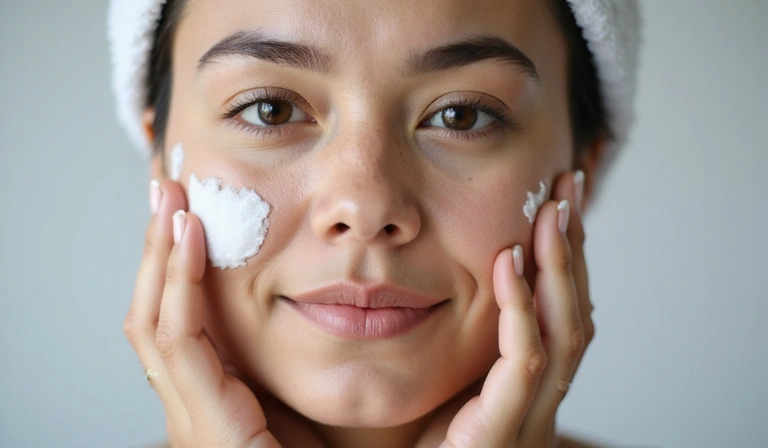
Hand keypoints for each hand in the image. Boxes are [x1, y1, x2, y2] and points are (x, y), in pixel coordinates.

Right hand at [123, 179, 282, 447]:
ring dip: (158, 255)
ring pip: (154, 322)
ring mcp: (189, 419)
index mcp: (211, 397)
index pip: (177, 321)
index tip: (187, 211)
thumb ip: (282, 358)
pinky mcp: (204, 428)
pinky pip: (179, 345)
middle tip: (166, 187)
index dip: (174, 265)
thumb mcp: (297, 395)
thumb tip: (304, 299)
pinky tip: (190, 241)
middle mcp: (189, 407)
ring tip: (169, 197)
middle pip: (154, 313)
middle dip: (156, 248)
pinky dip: (180, 287)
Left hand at [439, 171, 593, 447]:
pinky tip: (507, 263)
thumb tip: (459, 271)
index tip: (559, 199)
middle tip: (568, 187)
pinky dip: (520, 309)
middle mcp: (541, 398)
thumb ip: (463, 334)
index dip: (566, 253)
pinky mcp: (503, 431)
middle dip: (573, 246)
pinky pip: (524, 363)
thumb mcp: (446, 374)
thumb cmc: (416, 439)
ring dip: (559, 267)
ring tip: (550, 212)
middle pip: (575, 312)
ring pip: (563, 332)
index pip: (560, 308)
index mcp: (530, 383)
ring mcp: (529, 417)